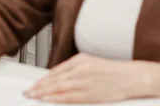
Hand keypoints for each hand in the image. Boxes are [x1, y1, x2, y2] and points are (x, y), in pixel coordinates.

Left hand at [25, 54, 159, 102]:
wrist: (131, 77)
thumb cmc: (113, 71)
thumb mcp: (91, 63)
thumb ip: (74, 69)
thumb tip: (57, 77)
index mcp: (81, 60)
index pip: (56, 71)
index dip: (42, 79)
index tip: (33, 84)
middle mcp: (81, 69)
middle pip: (54, 79)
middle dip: (39, 87)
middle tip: (28, 92)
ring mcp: (85, 81)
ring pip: (59, 88)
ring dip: (44, 93)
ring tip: (33, 96)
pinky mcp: (90, 93)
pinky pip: (69, 97)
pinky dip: (56, 98)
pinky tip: (48, 99)